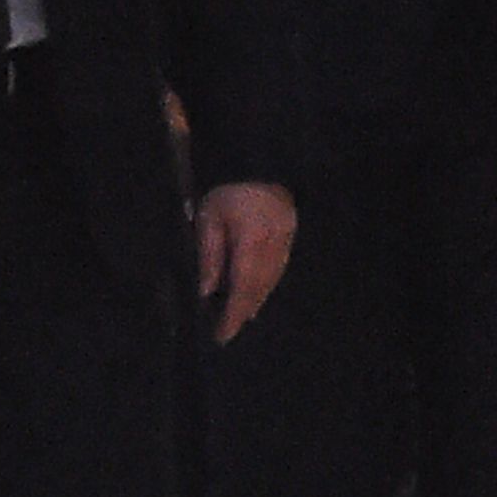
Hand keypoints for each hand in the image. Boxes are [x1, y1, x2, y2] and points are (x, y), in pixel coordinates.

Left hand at [193, 181, 295, 344]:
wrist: (257, 162)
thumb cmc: (225, 190)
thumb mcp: (208, 219)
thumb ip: (209, 256)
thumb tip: (206, 292)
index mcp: (251, 239)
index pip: (242, 286)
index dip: (233, 313)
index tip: (222, 334)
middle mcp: (274, 244)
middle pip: (260, 287)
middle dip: (243, 311)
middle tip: (227, 330)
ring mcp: (286, 239)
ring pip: (271, 279)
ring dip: (255, 300)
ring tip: (240, 317)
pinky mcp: (290, 234)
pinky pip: (278, 268)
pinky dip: (265, 284)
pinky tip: (255, 292)